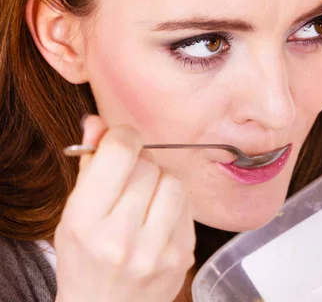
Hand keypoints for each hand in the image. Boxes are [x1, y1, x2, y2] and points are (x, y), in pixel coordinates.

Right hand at [54, 115, 194, 301]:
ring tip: (145, 201)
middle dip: (139, 165)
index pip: (120, 152)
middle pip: (149, 166)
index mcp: (86, 221)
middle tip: (129, 180)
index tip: (122, 142)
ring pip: (174, 182)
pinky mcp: (183, 255)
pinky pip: (187, 206)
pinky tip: (158, 219)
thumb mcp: (74, 214)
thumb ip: (90, 166)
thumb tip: (99, 122)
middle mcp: (122, 237)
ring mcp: (157, 250)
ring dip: (161, 183)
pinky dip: (174, 204)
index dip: (123, 137)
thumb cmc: (85, 260)